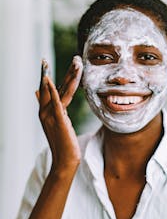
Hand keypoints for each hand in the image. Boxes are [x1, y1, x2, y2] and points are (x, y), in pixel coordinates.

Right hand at [36, 56, 82, 171]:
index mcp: (46, 111)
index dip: (50, 74)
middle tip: (77, 58)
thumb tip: (37, 93)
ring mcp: (50, 116)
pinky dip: (52, 90)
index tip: (50, 61)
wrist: (65, 160)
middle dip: (66, 71)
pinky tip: (50, 80)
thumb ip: (50, 108)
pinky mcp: (57, 121)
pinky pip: (55, 102)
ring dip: (69, 75)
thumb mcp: (56, 123)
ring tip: (77, 63)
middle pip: (54, 86)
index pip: (49, 89)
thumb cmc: (63, 143)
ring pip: (59, 91)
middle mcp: (45, 112)